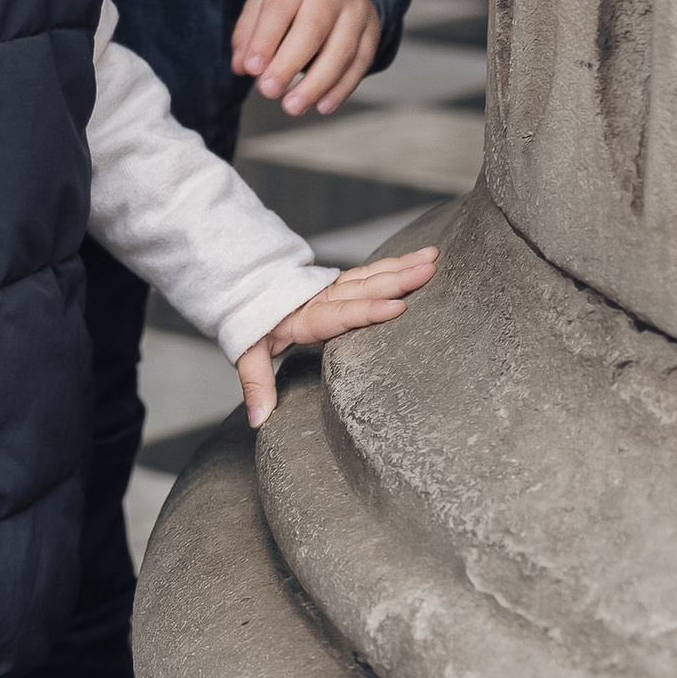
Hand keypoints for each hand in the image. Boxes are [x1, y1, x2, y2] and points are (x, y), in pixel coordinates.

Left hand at [231, 0, 381, 115]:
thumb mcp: (263, 0)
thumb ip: (248, 32)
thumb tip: (241, 67)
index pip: (280, 6)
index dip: (265, 39)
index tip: (251, 68)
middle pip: (313, 29)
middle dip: (288, 64)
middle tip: (268, 91)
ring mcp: (358, 11)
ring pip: (341, 51)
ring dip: (316, 84)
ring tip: (292, 106)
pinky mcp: (372, 32)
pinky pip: (360, 64)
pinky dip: (341, 89)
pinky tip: (322, 105)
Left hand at [234, 244, 436, 427]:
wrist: (244, 286)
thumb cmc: (249, 320)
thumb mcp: (246, 351)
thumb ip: (256, 383)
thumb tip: (259, 419)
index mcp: (303, 317)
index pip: (338, 315)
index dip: (367, 312)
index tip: (396, 308)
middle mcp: (322, 297)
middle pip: (362, 289)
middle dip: (397, 280)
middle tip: (427, 271)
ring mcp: (333, 287)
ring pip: (370, 275)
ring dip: (402, 267)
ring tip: (432, 259)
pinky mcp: (341, 283)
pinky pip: (371, 272)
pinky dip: (396, 264)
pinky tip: (421, 258)